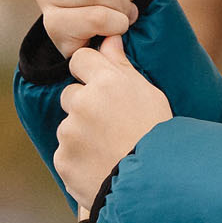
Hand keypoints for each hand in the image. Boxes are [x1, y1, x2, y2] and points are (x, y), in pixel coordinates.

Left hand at [53, 36, 171, 205]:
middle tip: (111, 125)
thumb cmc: (159, 134)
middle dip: (84, 106)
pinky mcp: (63, 160)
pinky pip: (66, 155)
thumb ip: (121, 66)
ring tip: (110, 150)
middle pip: (71, 95)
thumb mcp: (148, 94)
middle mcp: (82, 103)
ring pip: (69, 127)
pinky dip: (79, 160)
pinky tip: (101, 166)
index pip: (81, 59)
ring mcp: (69, 133)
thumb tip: (109, 38)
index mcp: (105, 82)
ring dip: (82, 135)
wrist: (156, 183)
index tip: (101, 85)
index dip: (90, 71)